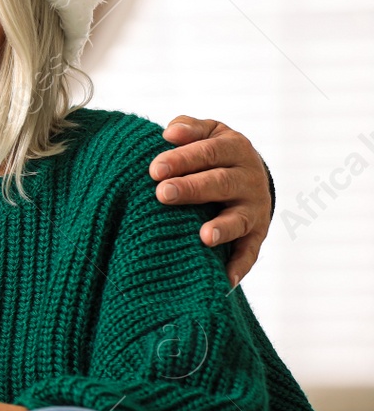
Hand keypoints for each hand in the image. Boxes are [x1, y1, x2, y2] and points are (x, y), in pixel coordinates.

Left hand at [151, 116, 272, 284]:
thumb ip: (190, 129)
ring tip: (204, 237)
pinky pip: (249, 253)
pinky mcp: (256, 236)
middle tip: (162, 193)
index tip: (154, 169)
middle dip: (192, 188)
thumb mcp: (207, 134)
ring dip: (222, 228)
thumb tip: (170, 132)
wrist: (249, 175)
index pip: (208, 152)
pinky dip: (239, 268)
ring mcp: (254, 209)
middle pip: (221, 183)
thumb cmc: (212, 153)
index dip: (183, 159)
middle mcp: (249, 179)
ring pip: (239, 219)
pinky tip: (224, 281)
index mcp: (234, 149)